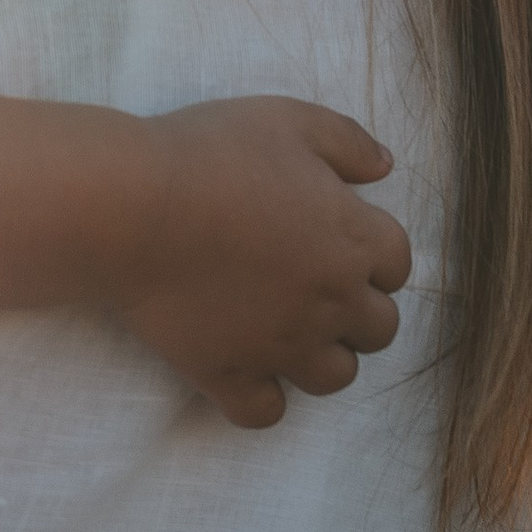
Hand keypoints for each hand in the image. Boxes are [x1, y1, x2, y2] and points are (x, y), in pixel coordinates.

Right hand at [109, 98, 412, 431]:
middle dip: (359, 309)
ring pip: (336, 377)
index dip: (374, 251)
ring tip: (288, 331)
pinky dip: (261, 397)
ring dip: (323, 355)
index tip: (339, 239)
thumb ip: (348, 141)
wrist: (133, 206)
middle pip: (380, 328)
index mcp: (351, 239)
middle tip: (316, 286)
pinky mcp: (230, 372)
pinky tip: (244, 369)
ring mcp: (282, 345)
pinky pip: (265, 412)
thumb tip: (385, 166)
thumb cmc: (210, 154)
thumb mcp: (289, 120)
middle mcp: (330, 301)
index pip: (397, 263)